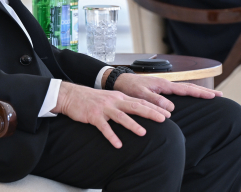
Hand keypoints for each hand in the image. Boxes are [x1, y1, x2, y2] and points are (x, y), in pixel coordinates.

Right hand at [51, 81, 171, 148]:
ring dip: (133, 125)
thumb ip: (123, 103)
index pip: (140, 101)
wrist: (72, 95)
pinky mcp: (94, 116)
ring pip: (121, 116)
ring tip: (143, 133)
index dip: (154, 107)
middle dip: (150, 113)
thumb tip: (140, 110)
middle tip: (164, 120)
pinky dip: (111, 136)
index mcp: (120, 97)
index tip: (167, 113)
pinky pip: (104, 127)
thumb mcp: (111, 99)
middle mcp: (114, 101)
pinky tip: (118, 144)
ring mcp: (104, 108)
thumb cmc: (93, 99)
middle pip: (135, 106)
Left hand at [112, 73, 221, 113]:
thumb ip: (155, 101)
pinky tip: (191, 96)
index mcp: (164, 85)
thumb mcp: (141, 95)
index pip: (187, 89)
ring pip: (185, 88)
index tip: (214, 96)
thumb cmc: (129, 87)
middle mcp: (167, 84)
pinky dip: (188, 93)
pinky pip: (179, 91)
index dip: (201, 93)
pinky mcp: (161, 89)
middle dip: (205, 91)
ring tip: (210, 95)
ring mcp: (165, 86)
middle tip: (220, 95)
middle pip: (190, 87)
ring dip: (198, 91)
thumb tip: (171, 110)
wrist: (120, 80)